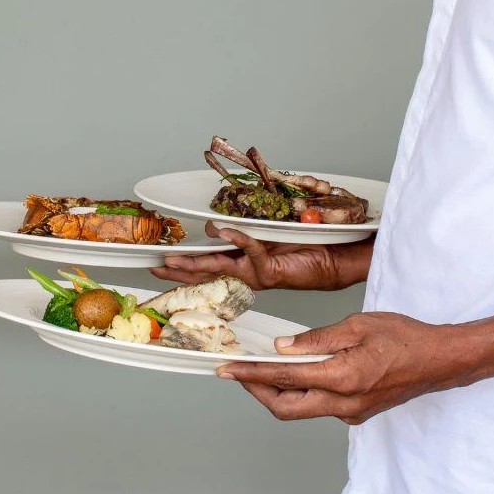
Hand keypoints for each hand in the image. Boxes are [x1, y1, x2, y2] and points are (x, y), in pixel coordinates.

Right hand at [149, 222, 358, 290]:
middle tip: (157, 267)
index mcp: (242, 259)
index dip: (183, 264)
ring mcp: (257, 273)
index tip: (160, 262)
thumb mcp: (269, 229)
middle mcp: (246, 269)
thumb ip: (247, 225)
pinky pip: (250, 251)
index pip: (207, 262)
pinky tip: (227, 231)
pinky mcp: (271, 271)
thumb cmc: (308, 242)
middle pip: (206, 271)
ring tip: (175, 260)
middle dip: (180, 269)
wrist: (336, 258)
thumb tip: (218, 220)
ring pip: (220, 266)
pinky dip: (239, 239)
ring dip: (197, 262)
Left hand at [217, 312, 473, 424]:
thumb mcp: (358, 325)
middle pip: (285, 408)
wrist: (439, 360)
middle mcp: (344, 403)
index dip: (251, 374)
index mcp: (343, 378)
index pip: (285, 379)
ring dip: (278, 393)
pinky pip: (320, 407)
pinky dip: (302, 392)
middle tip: (238, 373)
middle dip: (256, 392)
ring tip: (262, 371)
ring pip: (301, 410)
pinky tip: (297, 373)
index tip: (228, 369)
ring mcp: (351, 412)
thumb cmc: (405, 337)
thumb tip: (283, 346)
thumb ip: (317, 339)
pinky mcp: (357, 413)